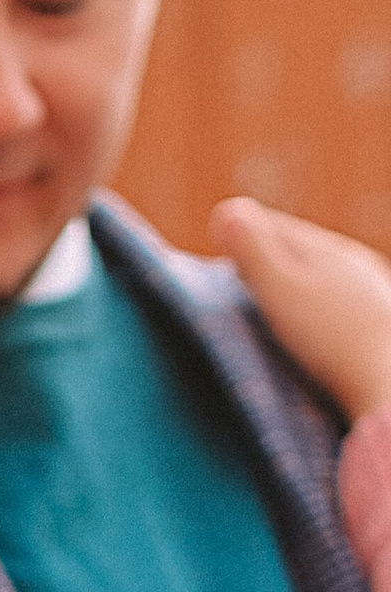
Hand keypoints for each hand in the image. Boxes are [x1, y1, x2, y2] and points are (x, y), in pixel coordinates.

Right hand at [211, 198, 390, 420]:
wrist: (387, 382)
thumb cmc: (330, 339)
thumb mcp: (281, 290)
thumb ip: (254, 252)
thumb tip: (226, 209)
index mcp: (329, 249)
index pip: (275, 227)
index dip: (243, 230)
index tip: (218, 235)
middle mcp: (357, 263)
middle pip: (302, 249)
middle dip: (269, 254)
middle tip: (237, 266)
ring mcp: (374, 293)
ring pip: (325, 275)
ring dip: (296, 281)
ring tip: (273, 297)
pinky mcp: (381, 325)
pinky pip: (341, 303)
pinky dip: (319, 306)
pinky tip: (316, 324)